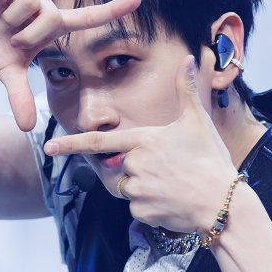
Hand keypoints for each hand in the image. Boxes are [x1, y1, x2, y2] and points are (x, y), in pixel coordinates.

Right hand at [0, 0, 141, 131]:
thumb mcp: (7, 74)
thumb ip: (20, 98)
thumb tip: (26, 129)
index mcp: (51, 25)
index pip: (88, 18)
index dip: (113, 10)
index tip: (139, 0)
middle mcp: (43, 4)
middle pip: (49, 15)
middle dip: (27, 33)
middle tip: (12, 37)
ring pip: (29, 0)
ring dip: (10, 17)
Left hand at [44, 55, 239, 231]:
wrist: (222, 201)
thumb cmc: (210, 159)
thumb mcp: (197, 121)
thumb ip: (186, 91)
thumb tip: (189, 59)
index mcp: (143, 140)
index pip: (98, 142)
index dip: (71, 144)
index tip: (49, 146)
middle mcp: (134, 165)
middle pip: (123, 167)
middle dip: (140, 170)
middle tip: (170, 171)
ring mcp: (136, 191)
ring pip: (130, 189)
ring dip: (146, 188)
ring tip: (174, 186)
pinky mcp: (141, 213)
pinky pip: (138, 209)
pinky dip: (152, 207)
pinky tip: (173, 202)